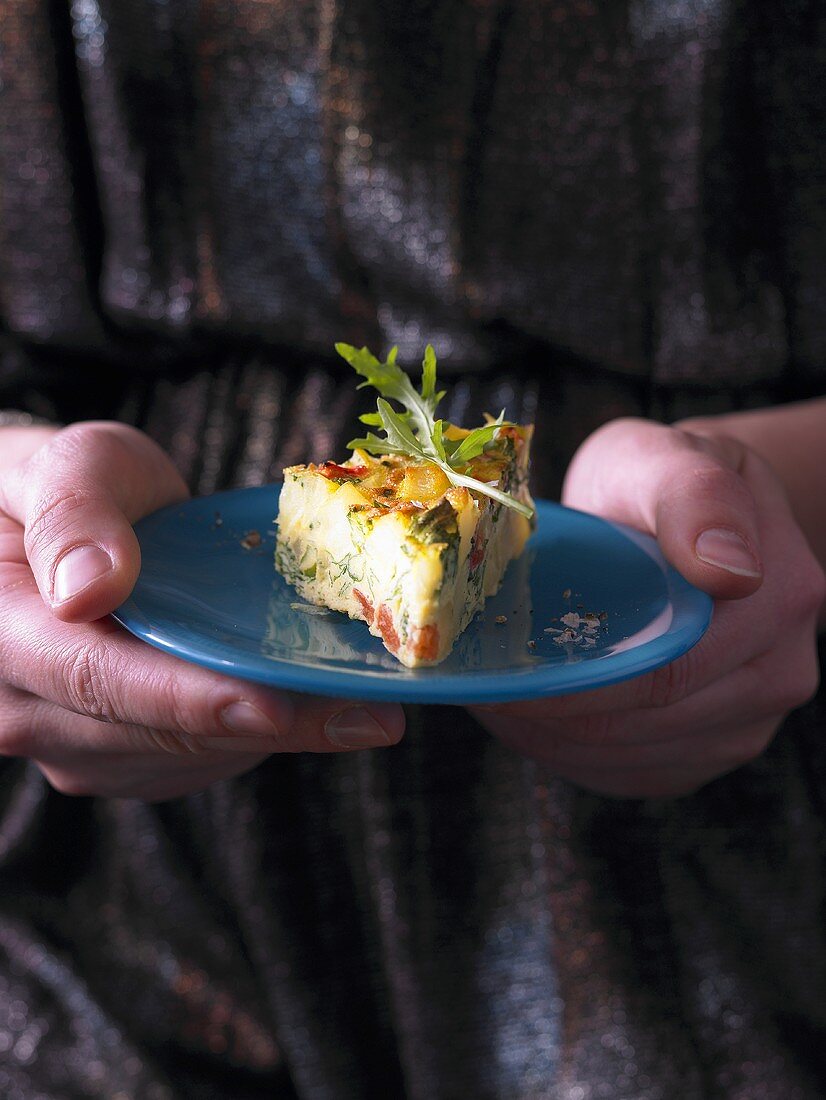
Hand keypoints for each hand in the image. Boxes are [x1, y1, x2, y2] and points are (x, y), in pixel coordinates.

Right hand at [0, 422, 403, 800]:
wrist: (53, 532)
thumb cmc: (57, 487)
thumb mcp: (64, 465)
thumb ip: (71, 513)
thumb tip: (91, 588)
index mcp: (3, 636)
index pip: (98, 680)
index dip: (193, 698)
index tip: (277, 707)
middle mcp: (22, 711)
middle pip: (157, 734)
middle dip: (270, 728)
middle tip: (375, 718)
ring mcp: (70, 743)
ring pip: (185, 758)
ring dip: (274, 738)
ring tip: (359, 707)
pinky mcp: (115, 755)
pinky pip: (194, 760)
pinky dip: (256, 736)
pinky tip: (304, 702)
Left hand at [471, 418, 824, 797]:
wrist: (683, 513)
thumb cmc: (659, 478)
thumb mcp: (666, 457)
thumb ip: (696, 497)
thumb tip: (727, 570)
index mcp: (779, 596)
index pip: (669, 670)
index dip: (576, 686)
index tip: (502, 677)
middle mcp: (781, 670)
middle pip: (647, 723)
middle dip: (551, 715)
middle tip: (476, 689)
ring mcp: (752, 719)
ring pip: (635, 757)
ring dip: (553, 739)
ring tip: (496, 698)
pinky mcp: (715, 746)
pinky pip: (635, 772)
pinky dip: (571, 754)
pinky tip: (531, 718)